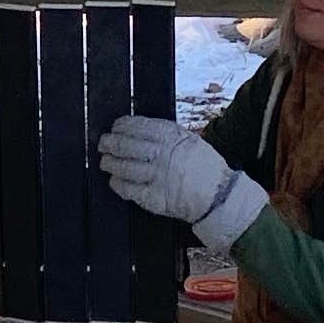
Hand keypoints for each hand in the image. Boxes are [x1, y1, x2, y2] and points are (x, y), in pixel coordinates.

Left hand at [98, 113, 228, 223]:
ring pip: (123, 166)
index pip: (138, 126)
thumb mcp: (190, 140)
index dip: (121, 126)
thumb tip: (139, 129)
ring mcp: (156, 176)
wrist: (219, 195)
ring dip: (110, 163)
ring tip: (105, 161)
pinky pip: (128, 188)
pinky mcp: (153, 197)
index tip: (115, 127)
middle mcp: (162, 154)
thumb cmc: (206, 167)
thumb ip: (167, 134)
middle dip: (110, 143)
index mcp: (172, 137)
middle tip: (104, 143)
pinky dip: (117, 183)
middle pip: (126, 145)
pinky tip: (114, 180)